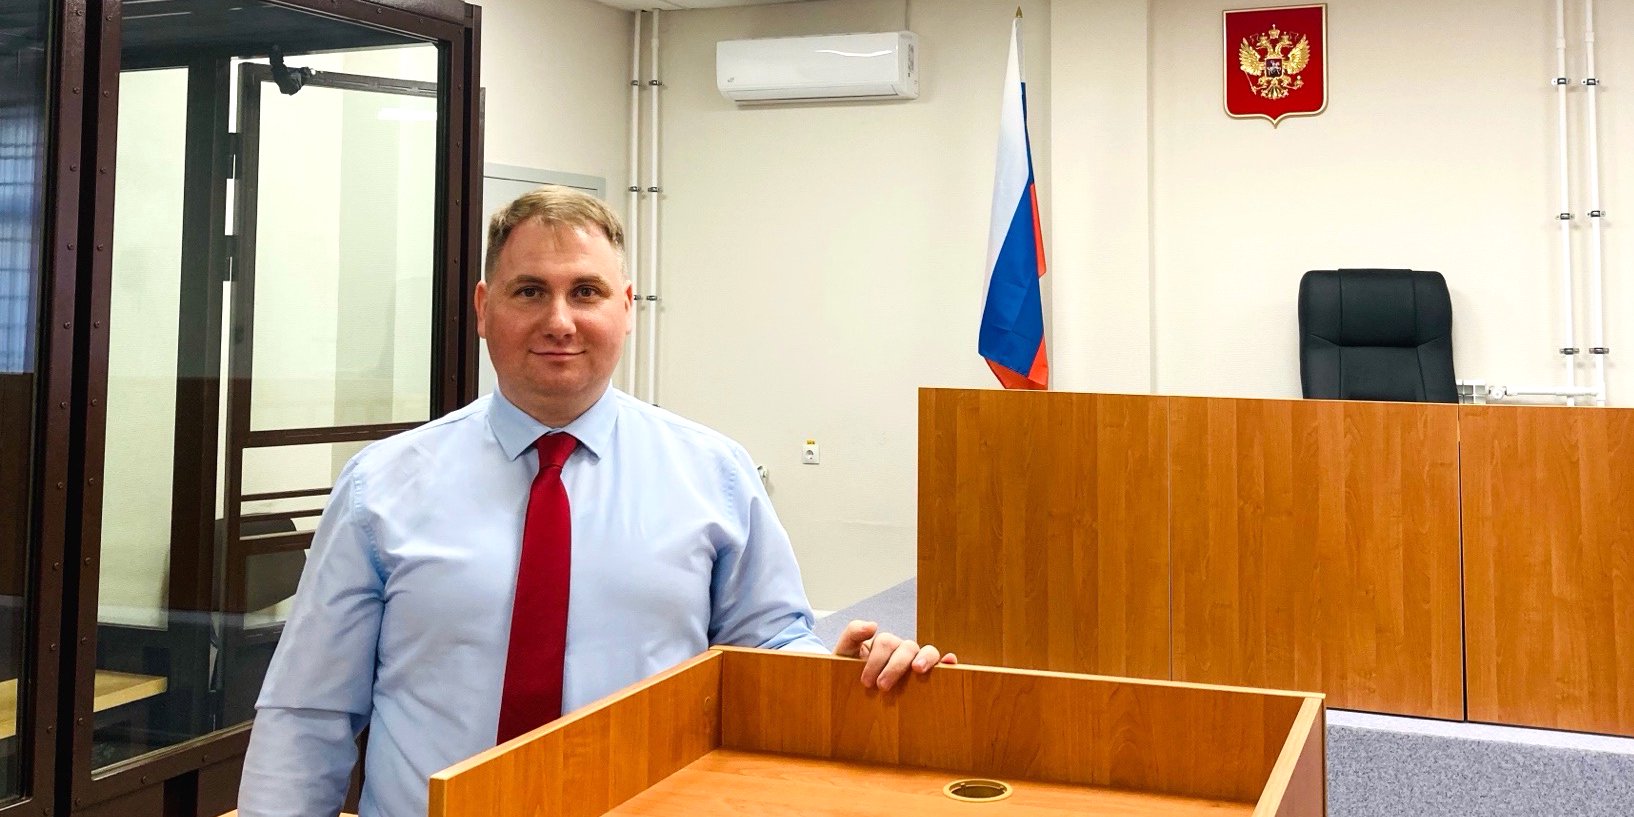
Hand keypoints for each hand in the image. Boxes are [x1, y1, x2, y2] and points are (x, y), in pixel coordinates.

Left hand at [832, 620, 956, 691]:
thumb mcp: (844, 653)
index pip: (886, 642)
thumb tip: (873, 625)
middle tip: (881, 686)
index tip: (866, 681)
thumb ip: (852, 634)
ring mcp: (916, 662)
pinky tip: (950, 662)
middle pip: (906, 647)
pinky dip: (947, 661)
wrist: (850, 691)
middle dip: (895, 666)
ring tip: (918, 670)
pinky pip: (941, 665)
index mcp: (884, 644)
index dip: (877, 660)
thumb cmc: (849, 671)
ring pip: (927, 651)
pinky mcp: (927, 675)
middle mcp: (902, 650)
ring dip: (925, 659)